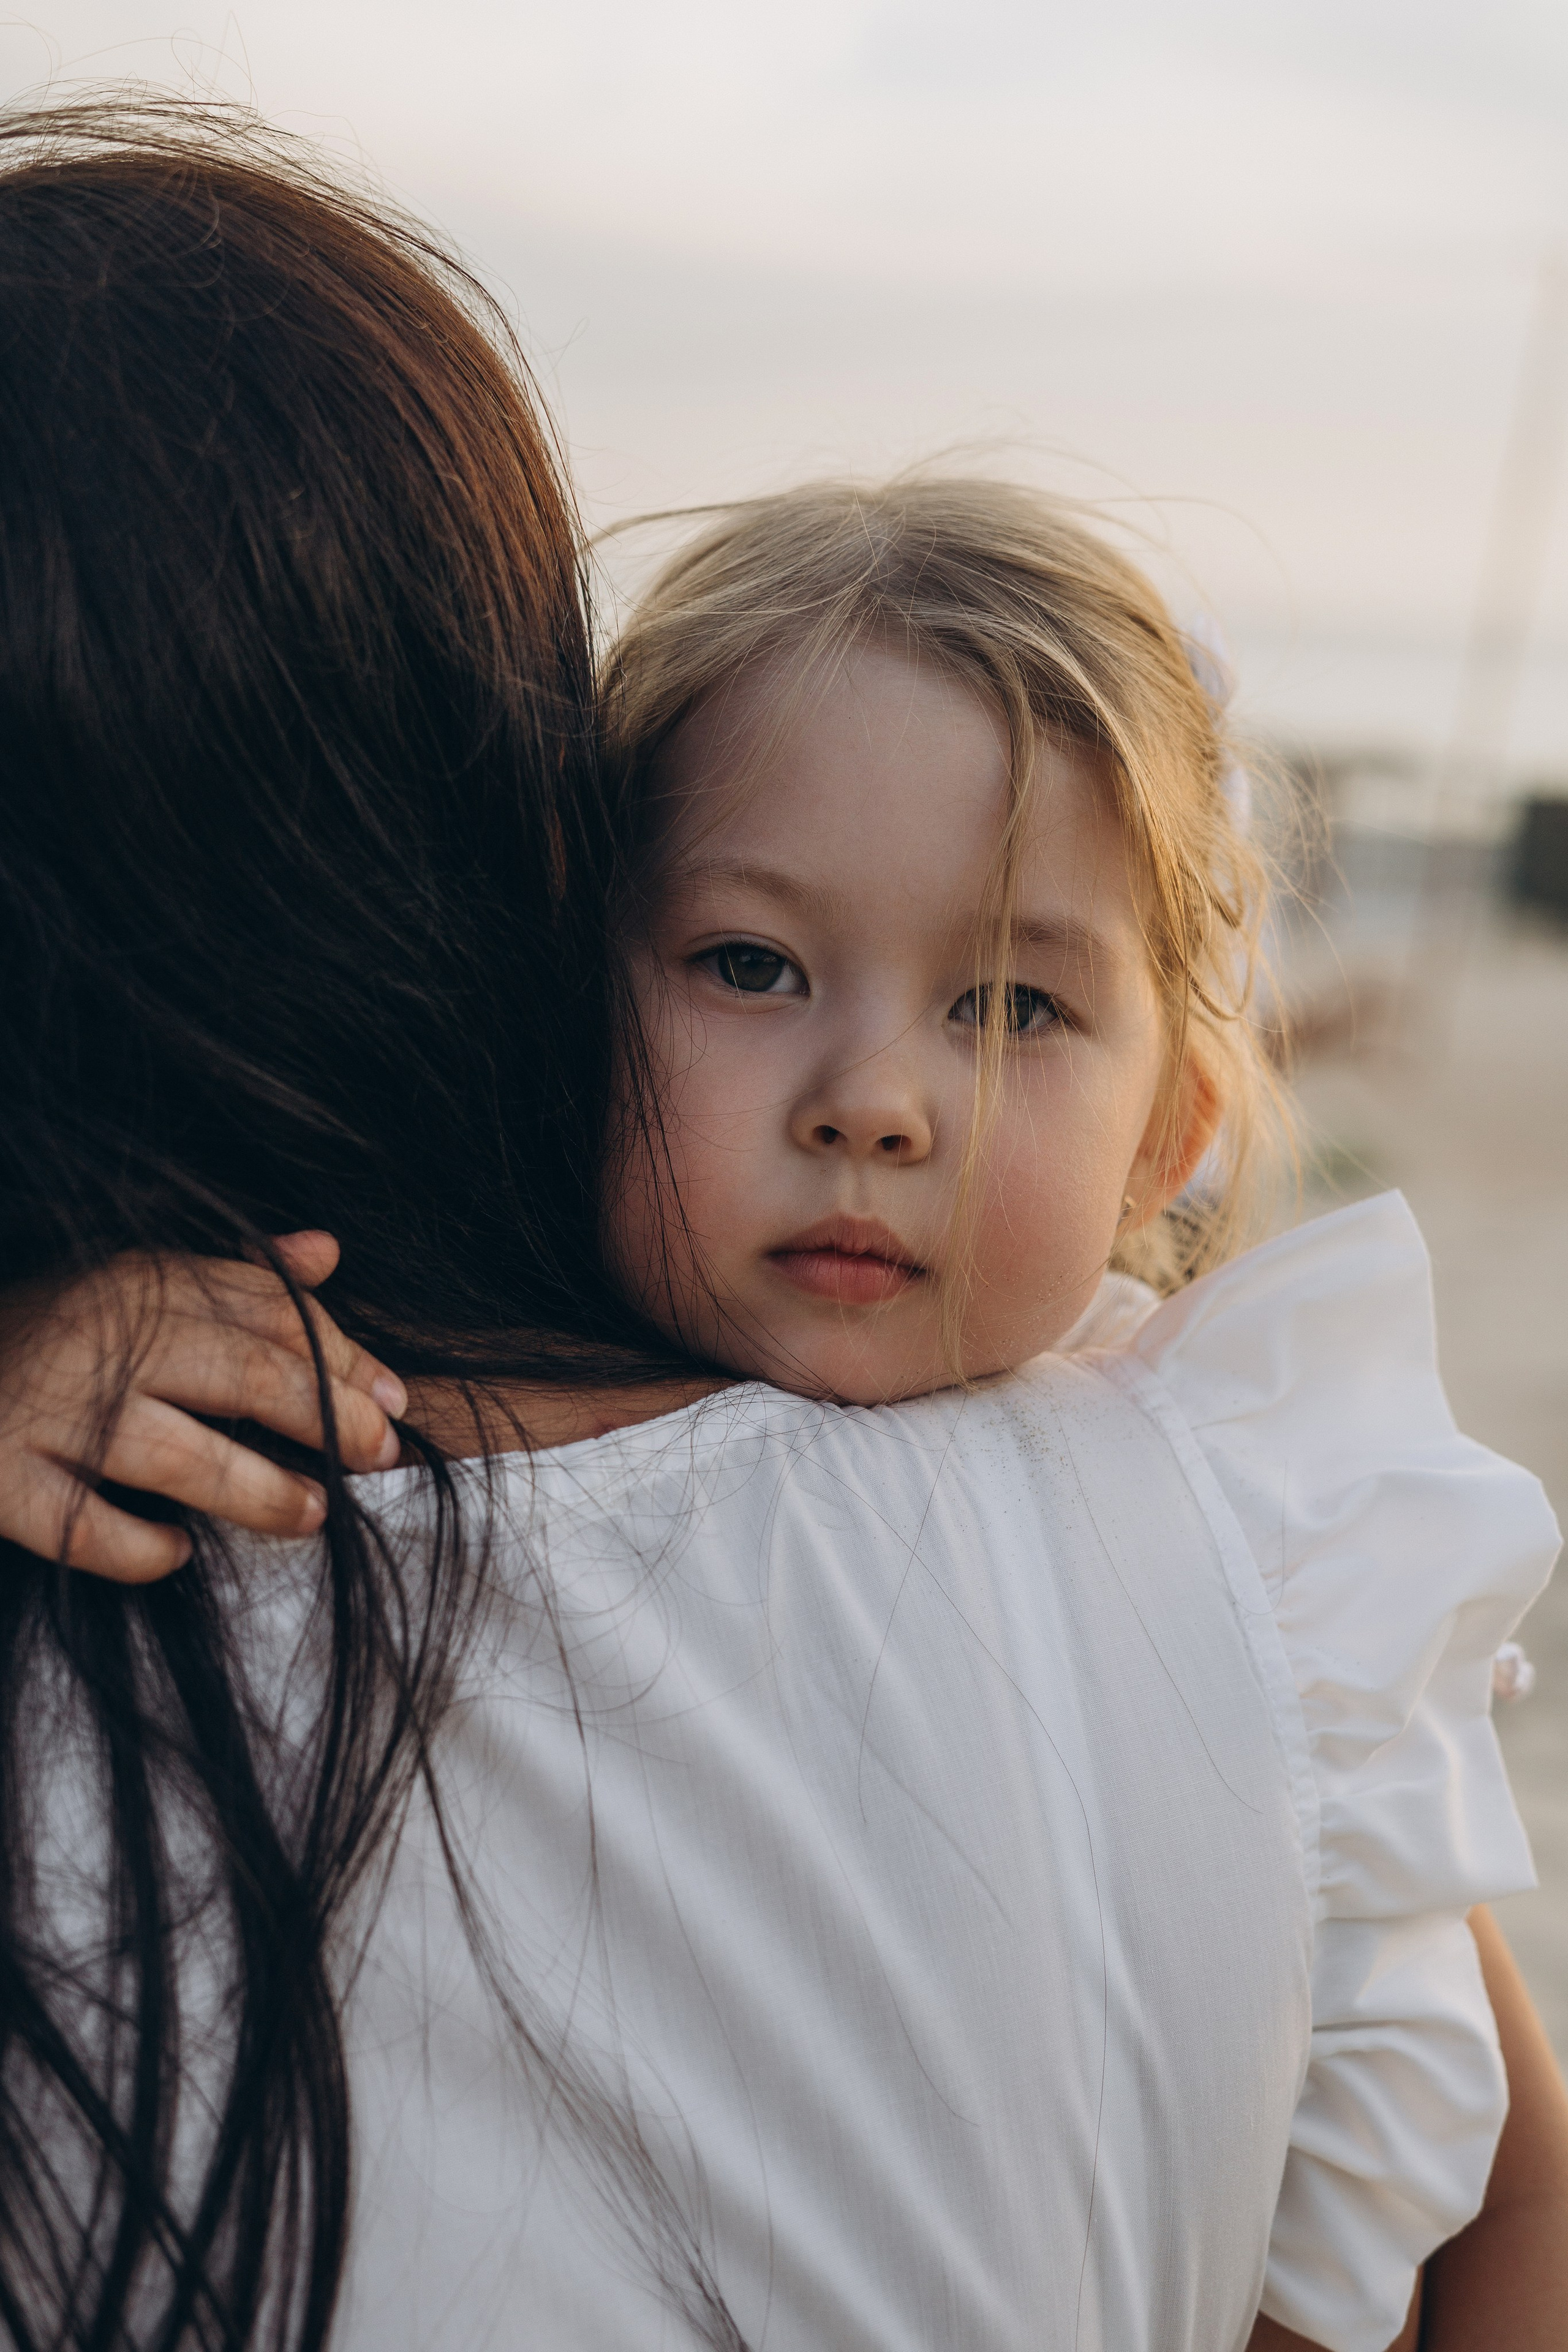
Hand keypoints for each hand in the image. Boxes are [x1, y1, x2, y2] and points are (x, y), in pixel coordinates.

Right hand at [0, 1235, 405, 1581]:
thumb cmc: (40, 1336)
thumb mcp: (130, 1285)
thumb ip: (230, 1275)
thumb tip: (327, 1251)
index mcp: (135, 1281)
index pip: (269, 1312)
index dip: (347, 1357)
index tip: (396, 1402)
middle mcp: (96, 1336)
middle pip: (247, 1376)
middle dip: (330, 1421)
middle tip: (379, 1460)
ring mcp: (46, 1412)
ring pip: (181, 1459)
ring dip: (260, 1493)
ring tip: (311, 1517)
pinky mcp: (1, 1484)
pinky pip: (90, 1531)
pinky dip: (143, 1548)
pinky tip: (176, 1552)